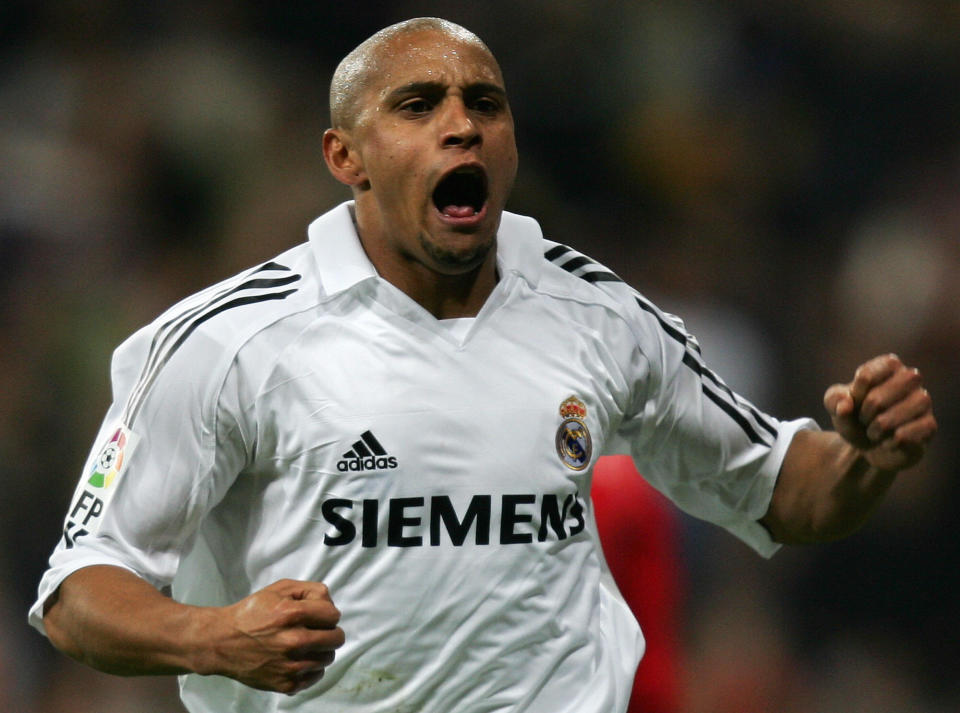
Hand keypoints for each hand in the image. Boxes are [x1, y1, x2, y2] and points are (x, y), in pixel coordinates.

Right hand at [205, 579, 344, 694]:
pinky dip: (311, 667)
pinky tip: (298, 658)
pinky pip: (316, 676)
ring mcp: (290, 665)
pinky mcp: (286, 684)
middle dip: (329, 631)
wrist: (222, 642)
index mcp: (292, 614)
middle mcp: (293, 641)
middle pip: (337, 638)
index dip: (327, 612)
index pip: (333, 615)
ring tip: (304, 644)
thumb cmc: (251, 613)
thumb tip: (330, 603)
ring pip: (328, 658)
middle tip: (315, 630)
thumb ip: (310, 590)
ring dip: (321, 650)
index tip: (318, 615)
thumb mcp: (279, 589)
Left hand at [824, 353, 935, 471]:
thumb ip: (834, 400)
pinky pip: (922, 427)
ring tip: (873, 432)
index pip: (873, 371)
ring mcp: (923, 401)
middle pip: (900, 383)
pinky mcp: (929, 425)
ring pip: (915, 403)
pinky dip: (896, 439)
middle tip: (863, 418)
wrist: (866, 447)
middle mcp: (910, 379)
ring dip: (884, 423)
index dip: (858, 391)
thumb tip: (845, 406)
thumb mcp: (836, 406)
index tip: (853, 401)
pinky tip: (887, 443)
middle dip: (873, 405)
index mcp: (888, 366)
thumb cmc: (853, 417)